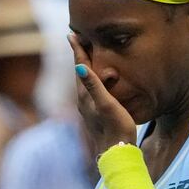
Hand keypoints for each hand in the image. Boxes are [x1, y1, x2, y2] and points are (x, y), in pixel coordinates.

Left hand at [68, 35, 136, 154]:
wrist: (116, 154)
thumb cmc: (115, 129)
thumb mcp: (107, 104)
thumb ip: (94, 85)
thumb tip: (78, 65)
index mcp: (85, 95)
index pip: (80, 66)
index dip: (77, 49)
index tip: (72, 33)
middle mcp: (83, 101)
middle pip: (80, 72)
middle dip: (79, 55)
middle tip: (78, 39)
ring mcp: (88, 109)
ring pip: (84, 82)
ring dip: (85, 67)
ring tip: (86, 56)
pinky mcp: (95, 116)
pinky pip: (90, 91)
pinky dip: (92, 80)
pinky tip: (96, 83)